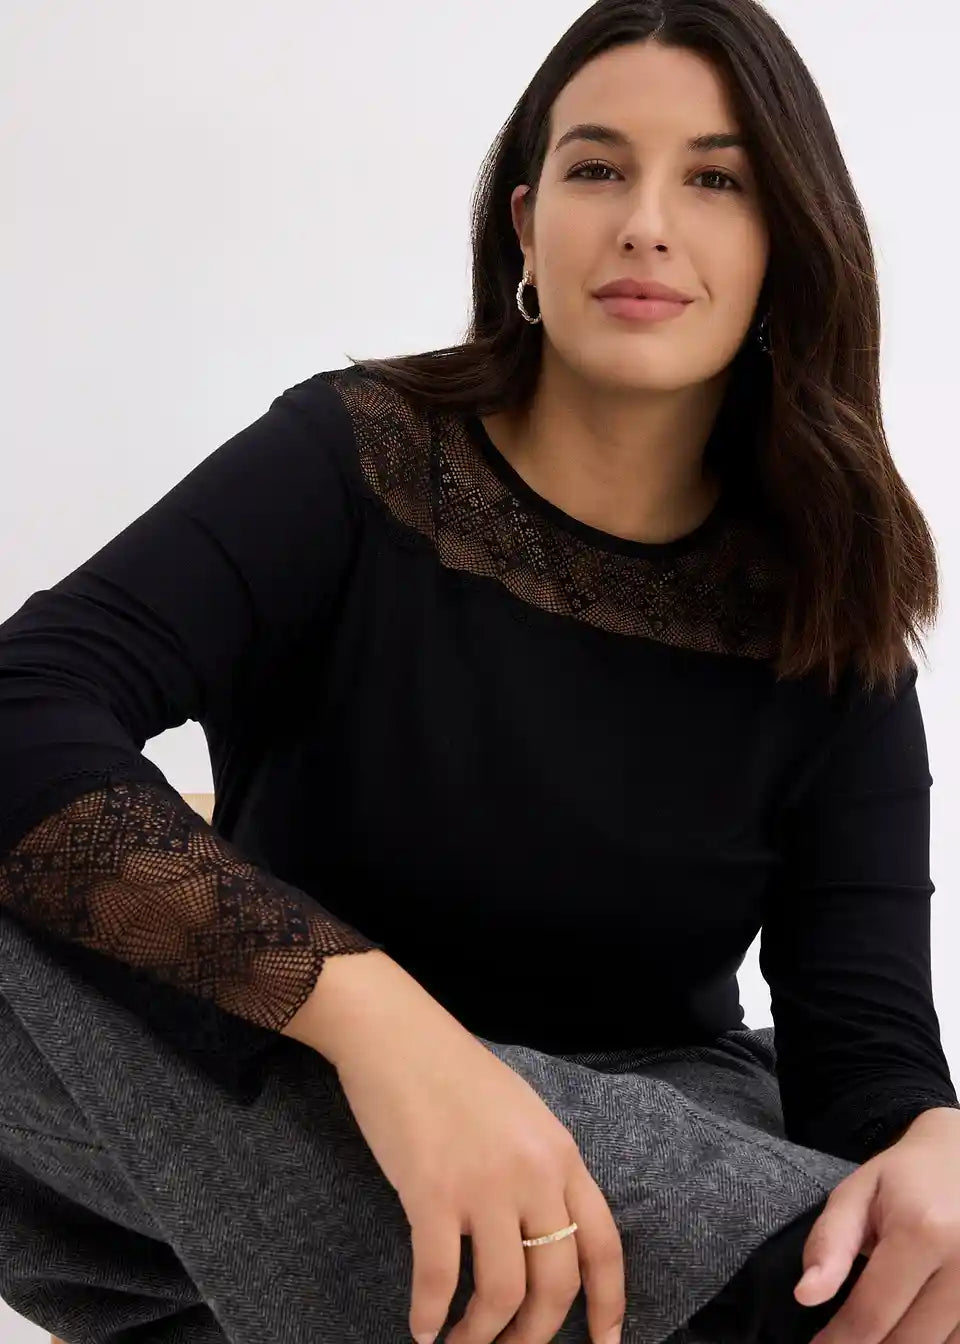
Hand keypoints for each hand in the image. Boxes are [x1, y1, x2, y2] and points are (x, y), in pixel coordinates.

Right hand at [305, 952, 625, 1343]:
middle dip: (533, 1336)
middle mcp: (533, 1174)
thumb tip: (545, 1232)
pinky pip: (438, 1278)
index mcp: (561, 1154)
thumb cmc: (453, 1071)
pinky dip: (429, 1315)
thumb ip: (541, 1168)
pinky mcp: (431, 1192)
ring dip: (481, 1336)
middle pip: (554, 1285)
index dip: (609, 1305)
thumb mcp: (522, 1114)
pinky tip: (420, 1328)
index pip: (602, 1245)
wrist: (396, 1034)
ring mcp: (483, 1185)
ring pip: (502, 1294)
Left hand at [793, 1107, 959, 1341]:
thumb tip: (806, 1295)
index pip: (872, 1313)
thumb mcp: (857, 1194)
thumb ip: (830, 1242)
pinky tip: (907, 1332)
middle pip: (908, 1342)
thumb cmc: (905, 1177)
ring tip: (872, 1336)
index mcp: (922, 1232)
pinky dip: (934, 1343)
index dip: (840, 1341)